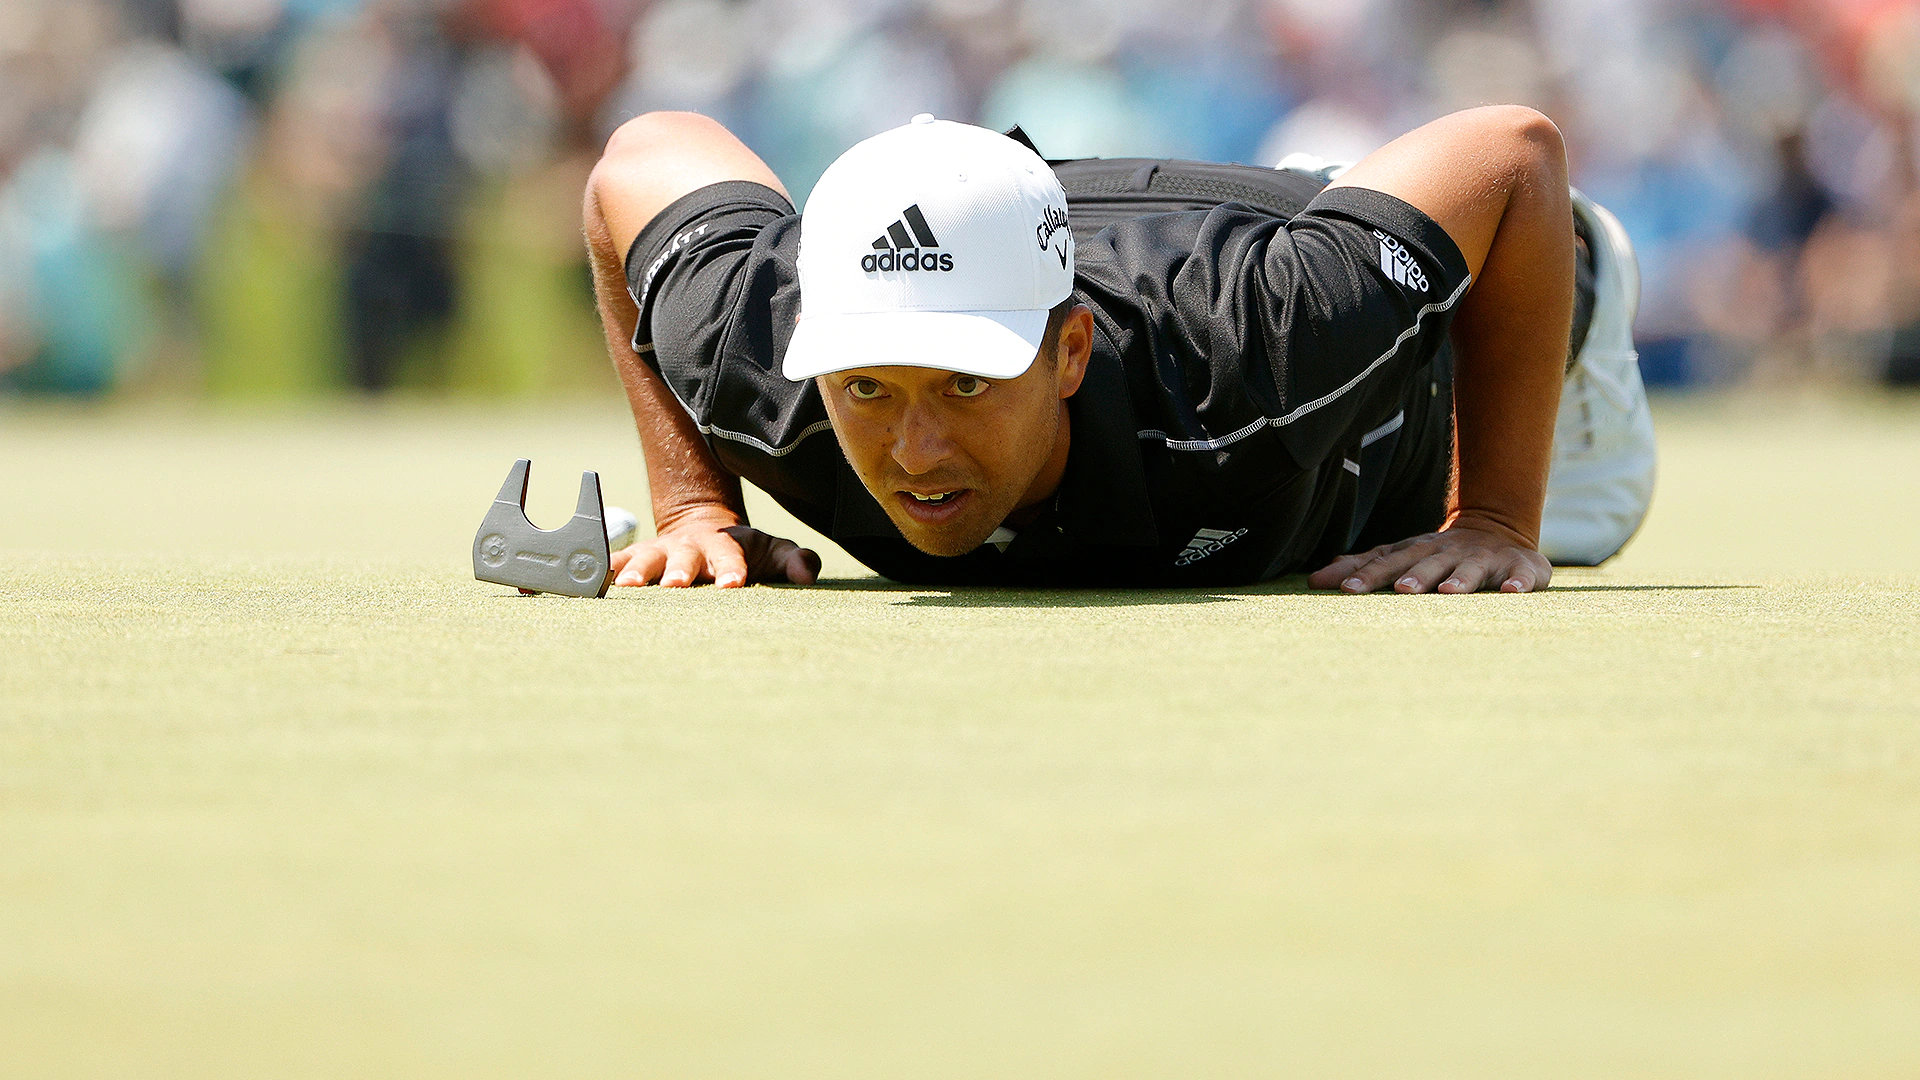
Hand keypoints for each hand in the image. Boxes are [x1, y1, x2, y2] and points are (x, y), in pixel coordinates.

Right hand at [610, 512, 820, 587]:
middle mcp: (687, 546)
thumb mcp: (772, 551)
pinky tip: (582, 583)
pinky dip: (596, 570)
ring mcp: (657, 552)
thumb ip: (794, 560)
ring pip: (644, 558)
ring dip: (634, 570)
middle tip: (675, 585)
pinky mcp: (632, 560)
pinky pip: (611, 564)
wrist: (702, 527)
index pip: (730, 554)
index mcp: (723, 543)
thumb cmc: (744, 550)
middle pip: (683, 556)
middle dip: (678, 570)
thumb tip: (806, 573)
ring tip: (624, 586)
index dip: (731, 567)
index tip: (732, 585)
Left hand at [1308, 520, 1551, 593]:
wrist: (1499, 530)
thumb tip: (1314, 579)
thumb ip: (1362, 566)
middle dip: (1413, 576)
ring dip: (1460, 580)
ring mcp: (1484, 559)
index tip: (1344, 588)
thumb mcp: (1401, 555)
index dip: (1367, 575)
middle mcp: (1448, 552)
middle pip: (1427, 564)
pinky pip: (1521, 575)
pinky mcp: (1519, 567)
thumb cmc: (1438, 554)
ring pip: (1471, 569)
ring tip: (1449, 593)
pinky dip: (1518, 583)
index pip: (1387, 562)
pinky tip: (1511, 592)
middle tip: (1401, 591)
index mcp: (1417, 551)